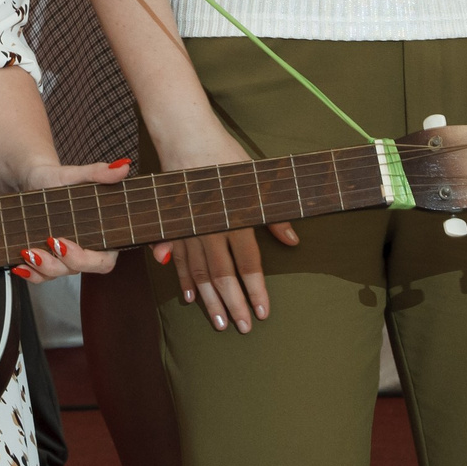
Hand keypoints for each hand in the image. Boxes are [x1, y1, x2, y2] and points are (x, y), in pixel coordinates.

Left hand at [6, 158, 129, 278]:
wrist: (31, 180)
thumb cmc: (57, 179)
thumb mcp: (74, 174)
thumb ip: (98, 173)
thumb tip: (124, 166)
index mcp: (100, 235)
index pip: (104, 260)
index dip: (90, 259)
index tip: (67, 244)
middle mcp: (84, 250)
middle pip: (80, 269)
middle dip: (62, 263)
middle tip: (49, 243)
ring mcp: (64, 259)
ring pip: (58, 273)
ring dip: (43, 268)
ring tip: (28, 252)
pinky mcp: (46, 260)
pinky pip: (41, 276)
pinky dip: (30, 274)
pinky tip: (19, 265)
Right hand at [150, 120, 299, 332]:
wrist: (185, 137)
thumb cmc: (224, 156)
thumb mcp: (256, 180)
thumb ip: (273, 215)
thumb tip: (292, 241)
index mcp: (233, 218)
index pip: (247, 264)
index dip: (256, 290)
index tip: (263, 313)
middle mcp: (209, 228)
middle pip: (222, 274)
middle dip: (233, 303)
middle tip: (241, 328)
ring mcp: (188, 228)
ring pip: (198, 272)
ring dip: (209, 299)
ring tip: (218, 322)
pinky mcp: (173, 223)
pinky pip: (177, 257)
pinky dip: (182, 278)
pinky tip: (187, 296)